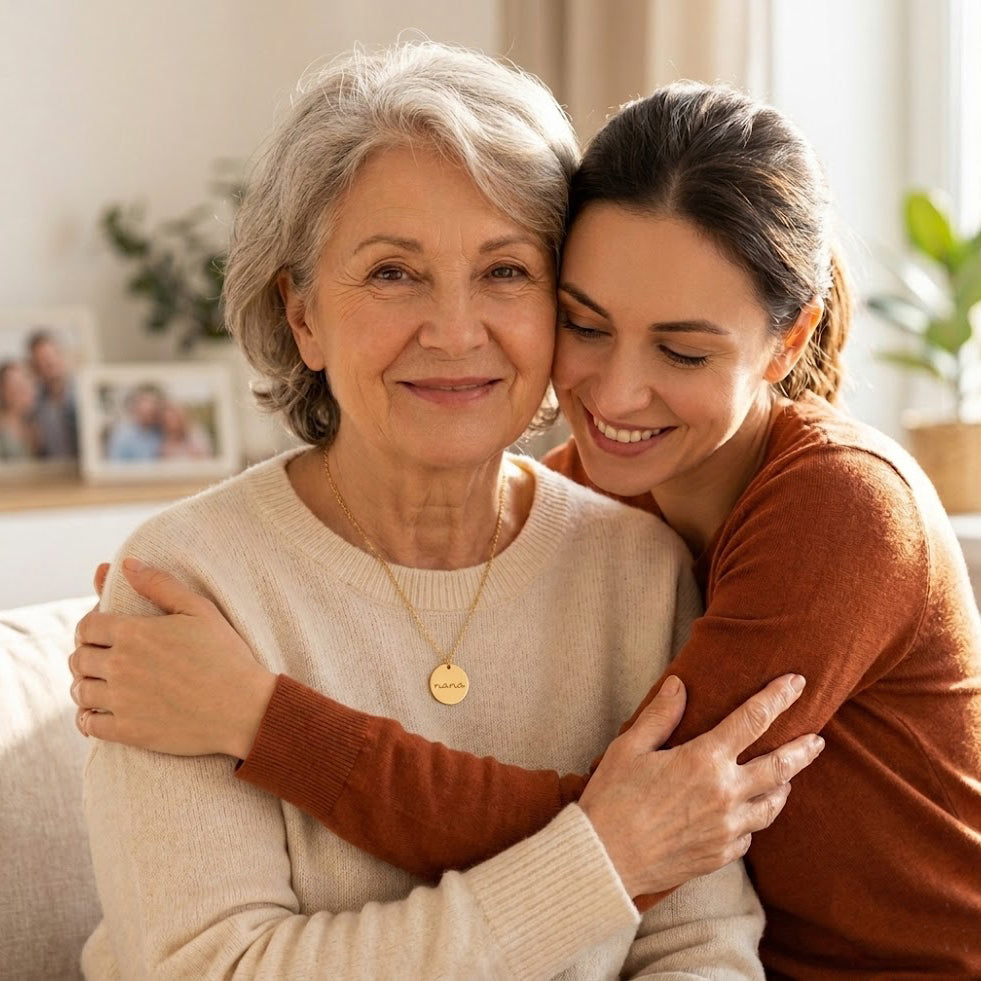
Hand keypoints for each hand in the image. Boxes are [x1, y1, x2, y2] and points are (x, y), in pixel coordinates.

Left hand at [69, 558, 276, 757]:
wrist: (243, 708)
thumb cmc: (226, 656)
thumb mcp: (200, 610)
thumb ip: (161, 584)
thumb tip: (126, 563)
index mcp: (134, 633)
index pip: (86, 626)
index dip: (91, 627)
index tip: (106, 632)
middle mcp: (120, 665)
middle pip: (78, 658)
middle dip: (86, 654)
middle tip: (104, 657)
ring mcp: (122, 700)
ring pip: (79, 690)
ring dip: (85, 684)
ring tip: (103, 683)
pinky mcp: (127, 731)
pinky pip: (88, 724)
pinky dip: (87, 718)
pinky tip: (99, 712)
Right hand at [579, 673, 822, 897]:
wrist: (607, 860)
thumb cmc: (613, 798)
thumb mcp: (630, 747)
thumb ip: (661, 715)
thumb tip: (679, 685)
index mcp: (704, 760)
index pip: (752, 719)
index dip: (778, 697)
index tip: (796, 683)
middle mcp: (726, 793)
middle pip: (780, 766)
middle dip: (802, 748)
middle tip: (817, 738)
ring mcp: (728, 827)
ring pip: (772, 804)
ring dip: (784, 786)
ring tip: (789, 777)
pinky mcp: (722, 854)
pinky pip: (750, 834)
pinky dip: (754, 818)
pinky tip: (749, 813)